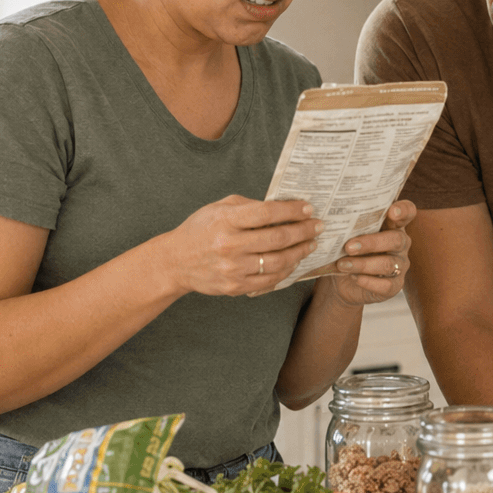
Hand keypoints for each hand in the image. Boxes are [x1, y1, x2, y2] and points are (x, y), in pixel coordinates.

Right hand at [163, 195, 321, 297]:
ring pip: (278, 261)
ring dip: (300, 252)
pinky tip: (294, 261)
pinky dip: (286, 271)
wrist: (175, 261)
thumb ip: (249, 206)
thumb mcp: (219, 208)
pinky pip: (269, 280)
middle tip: (318, 226)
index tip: (308, 209)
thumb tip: (282, 207)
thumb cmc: (200, 230)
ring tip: (311, 244)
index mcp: (226, 220)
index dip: (292, 211)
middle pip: (278, 238)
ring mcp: (232, 268)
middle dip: (304, 231)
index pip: (268, 213)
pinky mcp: (234, 287)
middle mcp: (229, 245)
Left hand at [330, 201, 416, 307]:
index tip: (392, 211)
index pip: (407, 212)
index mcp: (392, 225)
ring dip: (363, 264)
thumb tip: (328, 218)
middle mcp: (400, 244)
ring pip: (388, 264)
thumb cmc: (347, 249)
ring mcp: (400, 265)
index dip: (403, 210)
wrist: (342, 281)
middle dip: (371, 243)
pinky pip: (386, 285)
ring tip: (342, 264)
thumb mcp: (347, 234)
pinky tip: (353, 277)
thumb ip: (348, 224)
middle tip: (348, 246)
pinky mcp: (394, 286)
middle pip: (396, 239)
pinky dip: (368, 282)